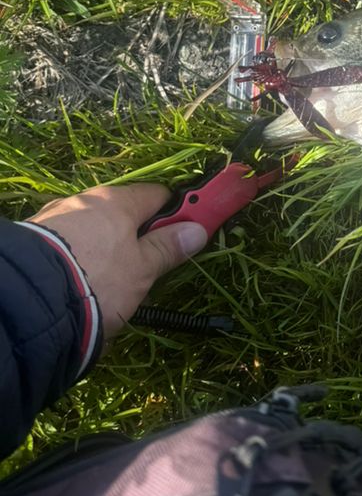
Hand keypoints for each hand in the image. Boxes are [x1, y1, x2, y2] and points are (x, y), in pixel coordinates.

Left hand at [28, 184, 207, 337]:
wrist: (31, 301)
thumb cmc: (99, 280)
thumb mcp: (141, 269)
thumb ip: (167, 248)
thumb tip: (196, 229)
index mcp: (118, 201)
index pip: (158, 194)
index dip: (176, 212)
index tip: (184, 233)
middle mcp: (85, 200)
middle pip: (122, 211)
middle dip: (137, 234)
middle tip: (145, 267)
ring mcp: (55, 217)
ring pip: (93, 227)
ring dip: (105, 245)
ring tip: (107, 282)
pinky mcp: (34, 239)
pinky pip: (67, 242)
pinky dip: (78, 255)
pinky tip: (79, 281)